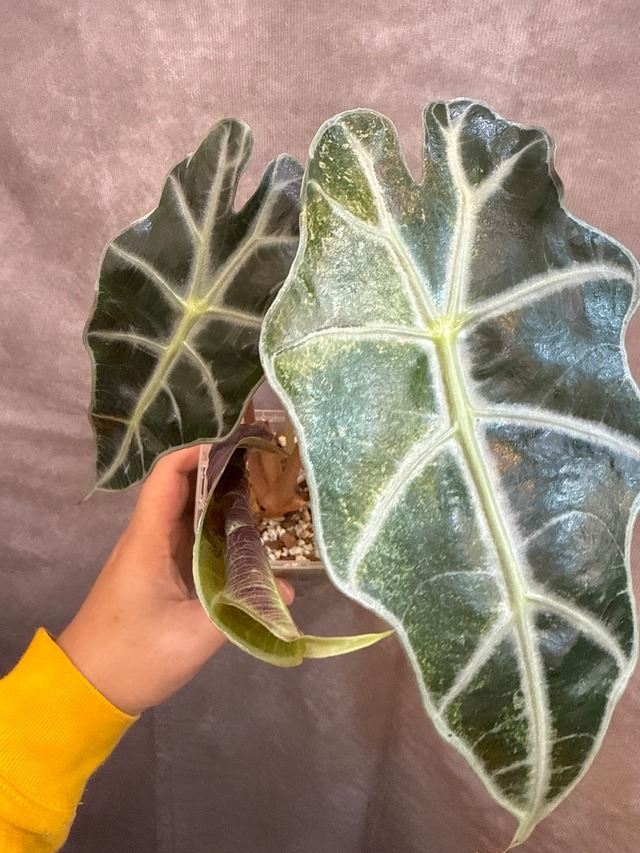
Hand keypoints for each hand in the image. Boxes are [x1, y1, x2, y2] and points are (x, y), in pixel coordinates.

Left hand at [58, 446, 292, 715]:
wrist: (87, 688)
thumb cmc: (133, 656)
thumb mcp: (193, 635)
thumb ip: (242, 609)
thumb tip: (287, 591)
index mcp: (148, 540)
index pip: (168, 475)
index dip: (199, 453)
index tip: (239, 448)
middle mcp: (148, 538)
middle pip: (182, 488)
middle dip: (221, 474)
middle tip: (266, 472)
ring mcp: (151, 556)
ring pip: (186, 514)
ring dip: (220, 503)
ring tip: (265, 499)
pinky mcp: (157, 574)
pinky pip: (188, 539)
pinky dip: (214, 531)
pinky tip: (245, 541)